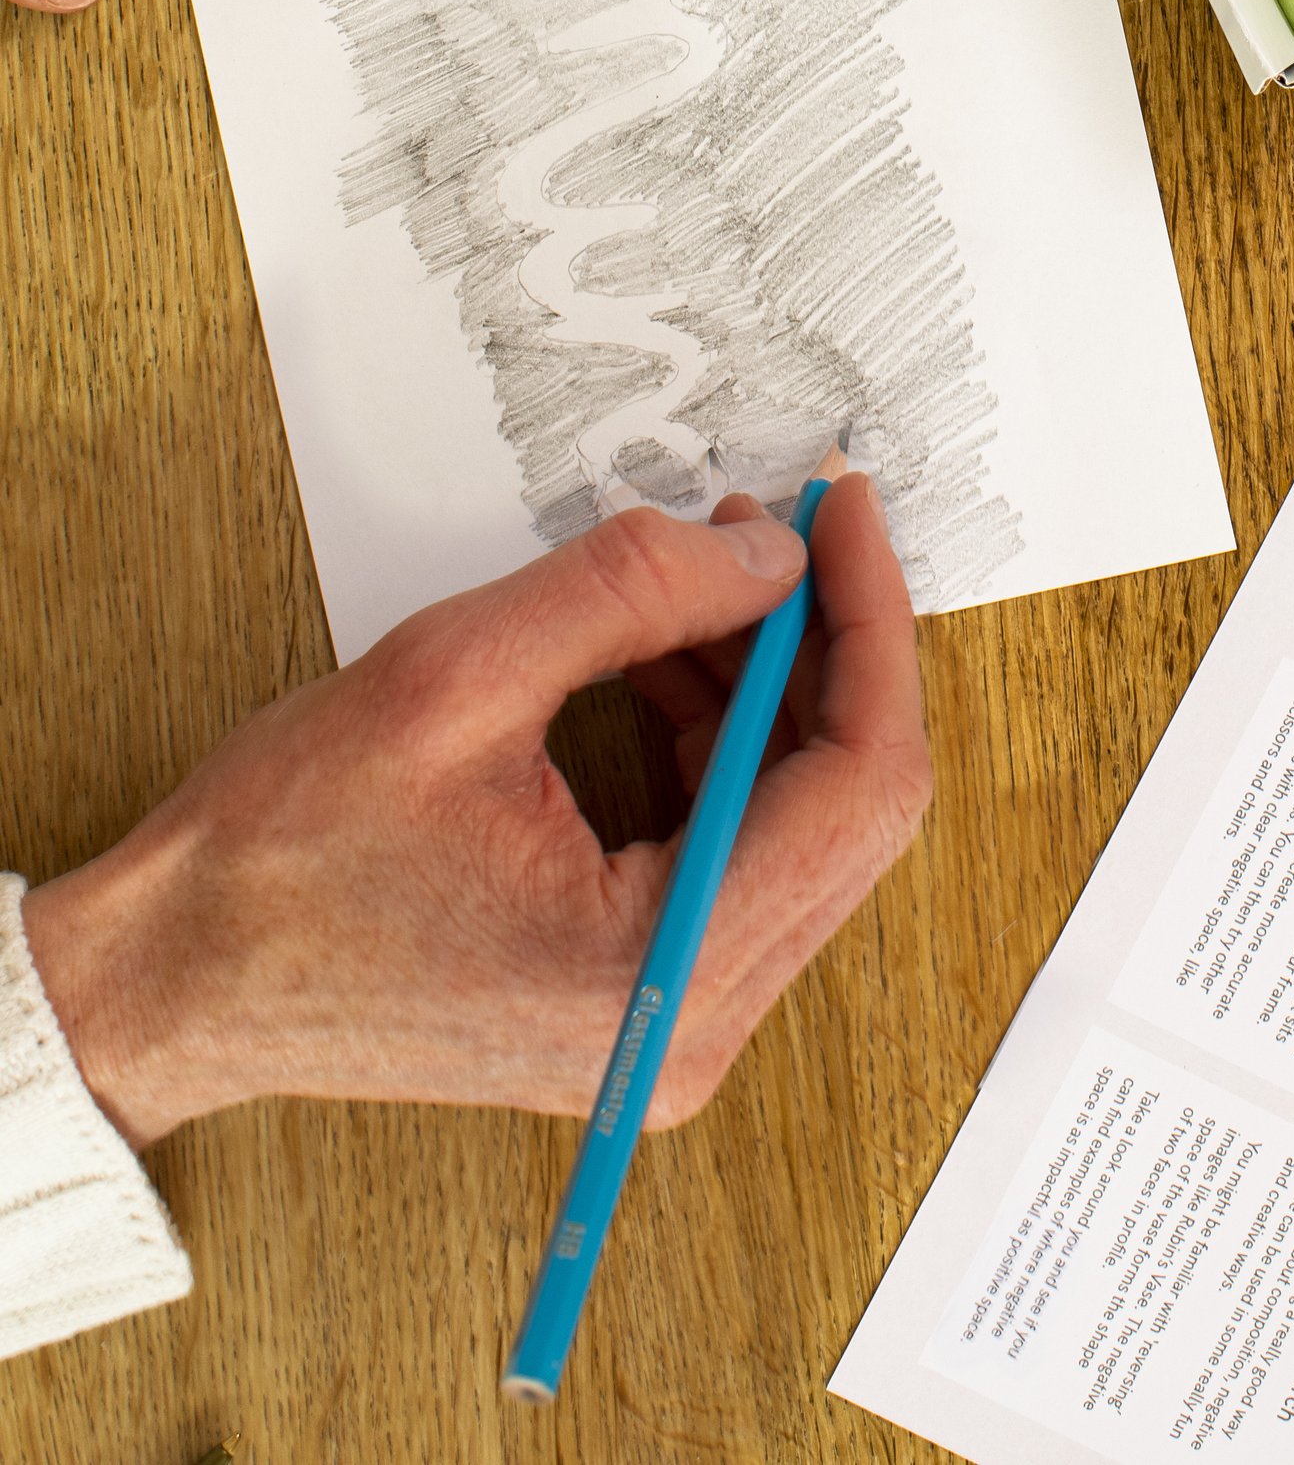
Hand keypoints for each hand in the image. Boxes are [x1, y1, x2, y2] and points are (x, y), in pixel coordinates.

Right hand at [21, 477, 929, 1144]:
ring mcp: (667, 1025)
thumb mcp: (457, 675)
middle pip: (846, 809)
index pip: (857, 788)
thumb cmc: (285, 855)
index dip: (869, 627)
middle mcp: (688, 1028)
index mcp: (657, 974)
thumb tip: (770, 551)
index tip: (844, 513)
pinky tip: (665, 652)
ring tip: (704, 571)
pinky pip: (733, 849)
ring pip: (795, 822)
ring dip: (766, 683)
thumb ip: (633, 593)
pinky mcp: (637, 1000)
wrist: (176, 978)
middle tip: (782, 526)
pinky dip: (718, 737)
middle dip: (823, 647)